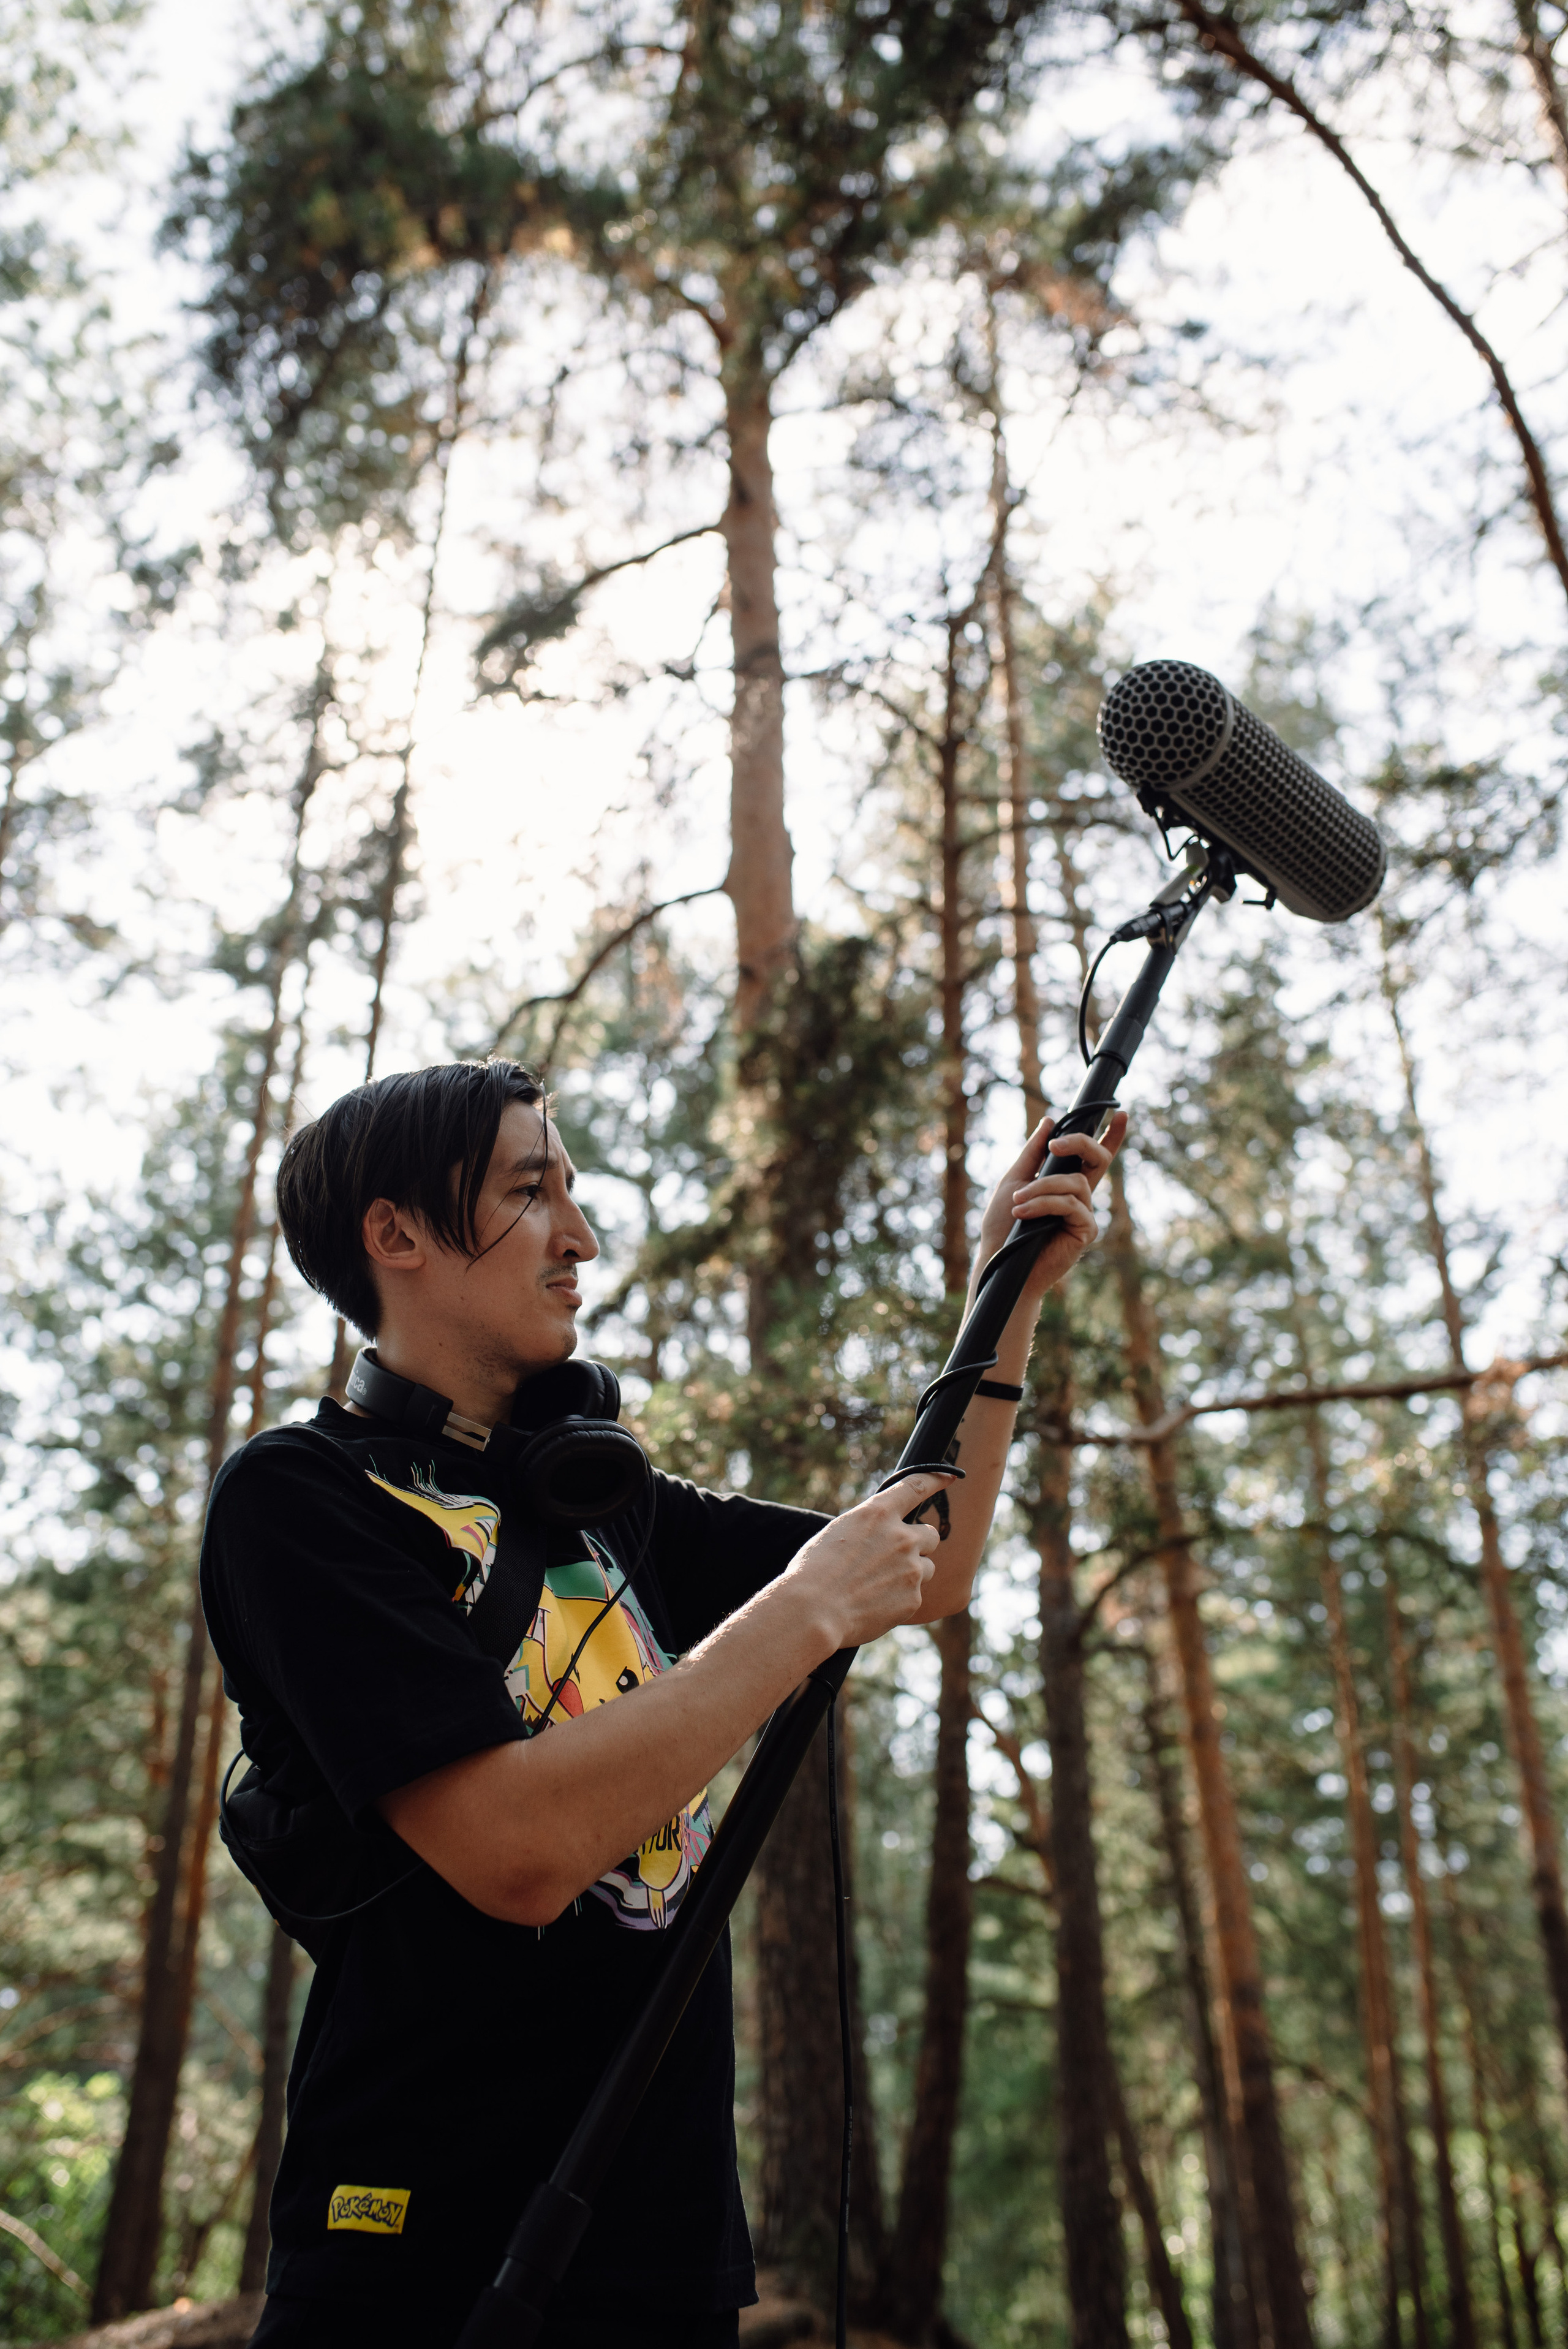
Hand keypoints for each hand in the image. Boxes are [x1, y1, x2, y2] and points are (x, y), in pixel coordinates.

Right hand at [783, 1470, 959, 1650]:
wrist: (812, 1611)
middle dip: (919, 1544)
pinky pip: (914, 1595)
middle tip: (898, 1557)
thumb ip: (868, 1529)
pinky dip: (900, 1600)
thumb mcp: (838, 1534)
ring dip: (910, 1573)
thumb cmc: (813, 1572)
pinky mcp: (913, 1599)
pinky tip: (873, 1605)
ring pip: (926, 1568)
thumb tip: (881, 1538)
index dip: (936, 1479)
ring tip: (878, 1586)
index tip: (949, 1477)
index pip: (915, 1486)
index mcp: (878, 1513)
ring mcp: (911, 1568)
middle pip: (931, 1534)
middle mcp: (901, 1537)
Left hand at [972, 1111, 1129, 1308]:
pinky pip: (1070, 1206)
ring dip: (1042, 1188)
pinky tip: (1023, 1214)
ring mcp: (1084, 1213)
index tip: (1120, 1114)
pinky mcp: (1084, 1231)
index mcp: (1065, 1182)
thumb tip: (1049, 1121)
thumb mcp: (1014, 1180)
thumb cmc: (1004, 1225)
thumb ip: (1033, 1153)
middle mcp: (1080, 1196)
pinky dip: (1045, 1205)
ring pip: (1075, 1183)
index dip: (1110, 1137)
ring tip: (1016, 1203)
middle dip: (1081, 1143)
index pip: (1092, 1156)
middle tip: (1057, 1144)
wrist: (999, 1261)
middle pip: (1098, 1159)